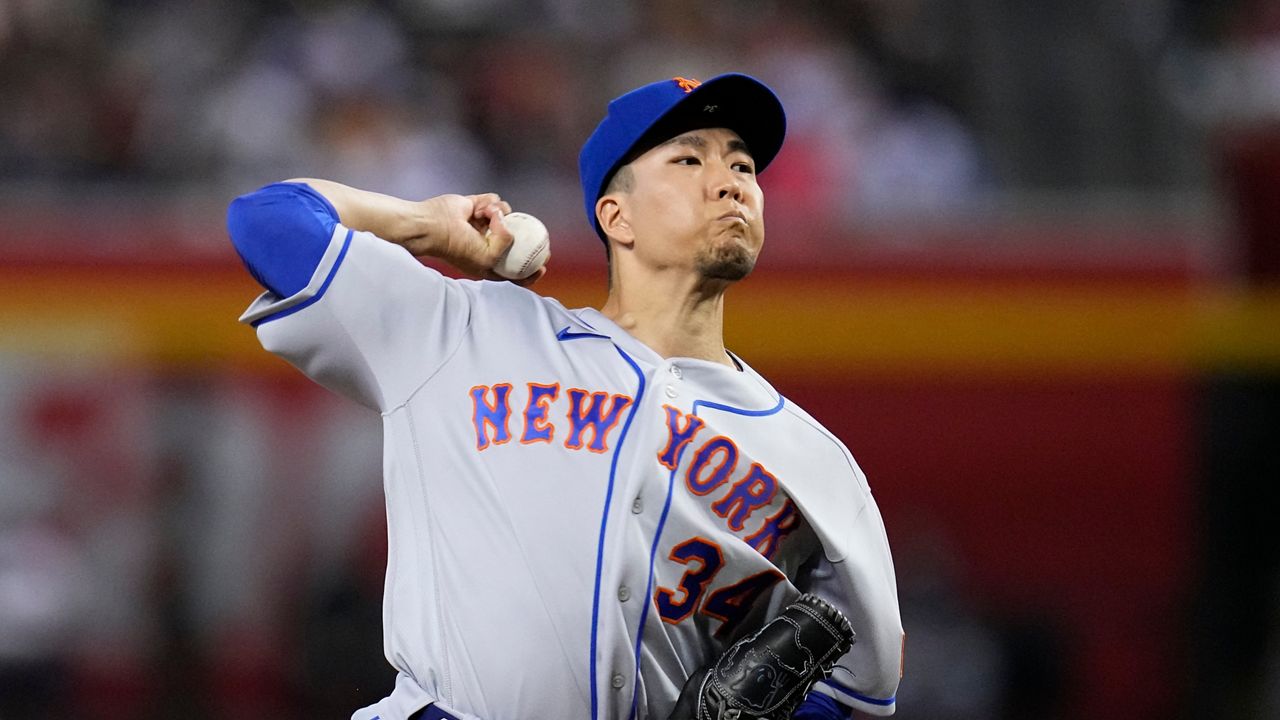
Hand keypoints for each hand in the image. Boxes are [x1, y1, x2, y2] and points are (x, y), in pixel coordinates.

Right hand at [413, 193, 545, 284]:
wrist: (432, 226)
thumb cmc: (457, 247)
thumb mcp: (488, 258)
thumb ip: (507, 244)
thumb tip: (510, 223)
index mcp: (488, 262)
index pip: (513, 271)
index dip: (529, 271)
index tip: (542, 266)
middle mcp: (487, 243)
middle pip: (515, 241)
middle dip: (528, 239)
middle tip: (543, 238)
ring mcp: (482, 224)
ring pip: (506, 215)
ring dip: (499, 214)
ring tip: (485, 216)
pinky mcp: (477, 206)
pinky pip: (494, 201)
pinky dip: (489, 203)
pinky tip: (477, 209)